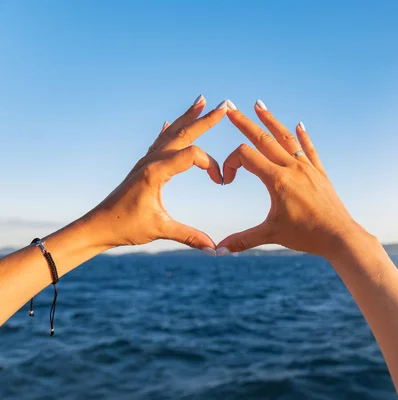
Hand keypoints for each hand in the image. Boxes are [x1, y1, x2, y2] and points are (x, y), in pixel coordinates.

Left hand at [85, 96, 226, 251]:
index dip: (211, 165)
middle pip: (182, 133)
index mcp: (156, 172)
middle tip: (223, 105)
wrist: (97, 226)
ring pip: (171, 133)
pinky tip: (169, 123)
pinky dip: (169, 131)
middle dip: (204, 119)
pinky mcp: (143, 167)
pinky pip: (159, 142)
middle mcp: (151, 161)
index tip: (220, 181)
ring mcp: (146, 161)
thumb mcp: (160, 230)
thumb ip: (189, 236)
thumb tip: (215, 249)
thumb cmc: (125, 227)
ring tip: (200, 101)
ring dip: (188, 117)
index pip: (192, 156)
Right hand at [218, 100, 367, 258]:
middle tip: (230, 107)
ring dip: (270, 121)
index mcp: (277, 179)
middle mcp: (292, 167)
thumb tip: (217, 251)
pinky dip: (303, 137)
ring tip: (259, 105)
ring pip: (286, 138)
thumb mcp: (271, 235)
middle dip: (244, 122)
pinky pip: (310, 150)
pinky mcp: (320, 173)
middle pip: (263, 137)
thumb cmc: (306, 235)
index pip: (245, 156)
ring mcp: (308, 168)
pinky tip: (299, 125)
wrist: (339, 236)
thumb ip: (242, 240)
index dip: (230, 163)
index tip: (227, 181)